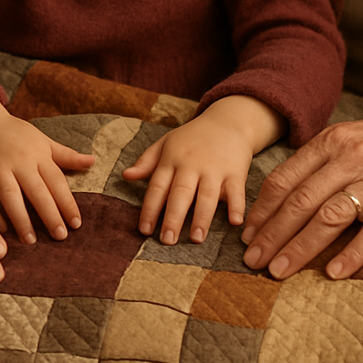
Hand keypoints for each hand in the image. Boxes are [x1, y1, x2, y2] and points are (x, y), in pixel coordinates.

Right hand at [0, 86, 94, 245]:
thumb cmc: (15, 134)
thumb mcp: (42, 140)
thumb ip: (66, 155)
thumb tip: (92, 161)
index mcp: (37, 154)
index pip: (56, 180)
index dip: (67, 202)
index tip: (76, 224)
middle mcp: (18, 161)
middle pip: (36, 190)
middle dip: (49, 214)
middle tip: (60, 236)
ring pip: (11, 196)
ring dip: (21, 219)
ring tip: (31, 241)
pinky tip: (2, 231)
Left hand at [122, 95, 284, 244]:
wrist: (227, 121)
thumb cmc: (192, 138)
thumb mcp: (166, 143)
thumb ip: (146, 161)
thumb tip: (125, 176)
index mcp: (171, 159)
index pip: (157, 186)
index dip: (150, 208)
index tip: (144, 230)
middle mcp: (191, 164)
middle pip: (180, 193)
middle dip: (173, 217)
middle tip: (167, 240)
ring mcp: (214, 168)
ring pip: (207, 195)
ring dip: (202, 217)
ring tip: (196, 238)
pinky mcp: (235, 172)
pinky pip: (236, 191)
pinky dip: (236, 206)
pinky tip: (235, 222)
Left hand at [240, 108, 362, 279]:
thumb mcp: (348, 138)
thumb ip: (317, 161)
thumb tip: (279, 194)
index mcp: (331, 142)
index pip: (286, 178)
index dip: (264, 209)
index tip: (248, 233)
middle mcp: (350, 158)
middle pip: (301, 201)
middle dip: (273, 233)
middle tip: (253, 259)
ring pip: (329, 217)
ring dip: (301, 247)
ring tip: (280, 269)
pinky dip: (353, 254)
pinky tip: (333, 272)